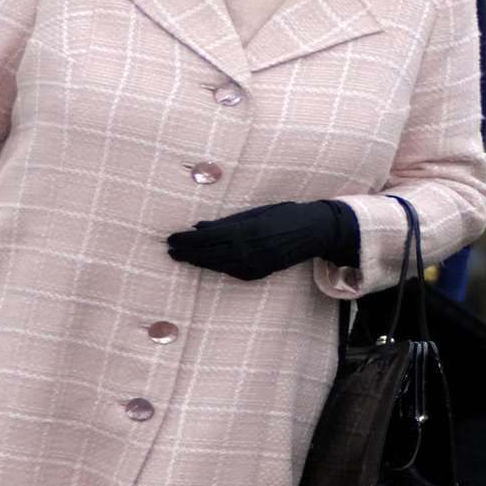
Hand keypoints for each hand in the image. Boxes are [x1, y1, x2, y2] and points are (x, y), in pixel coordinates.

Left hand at [167, 199, 359, 280]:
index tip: (171, 238)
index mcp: (247, 231)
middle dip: (188, 253)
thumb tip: (198, 226)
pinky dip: (216, 267)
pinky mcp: (260, 273)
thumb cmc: (286, 215)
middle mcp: (249, 251)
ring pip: (218, 265)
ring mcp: (255, 264)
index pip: (208, 238)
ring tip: (182, 257)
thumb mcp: (256, 212)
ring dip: (198, 262)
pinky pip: (232, 272)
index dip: (187, 240)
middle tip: (170, 250)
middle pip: (209, 254)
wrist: (315, 232)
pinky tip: (206, 264)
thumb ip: (227, 222)